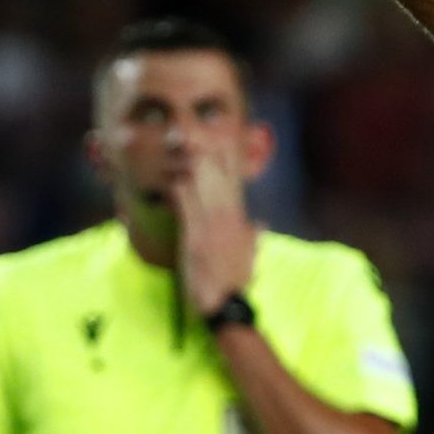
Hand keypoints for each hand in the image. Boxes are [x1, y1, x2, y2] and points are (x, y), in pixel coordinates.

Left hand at [167, 151, 257, 320]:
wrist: (227, 304)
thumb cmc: (235, 283)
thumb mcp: (249, 257)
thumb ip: (254, 237)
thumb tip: (261, 223)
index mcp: (239, 221)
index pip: (234, 184)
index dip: (226, 160)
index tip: (219, 139)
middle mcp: (227, 220)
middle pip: (217, 179)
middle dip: (206, 154)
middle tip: (195, 129)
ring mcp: (211, 228)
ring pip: (202, 189)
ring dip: (190, 166)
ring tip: (181, 144)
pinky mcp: (194, 239)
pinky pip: (186, 209)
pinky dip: (179, 192)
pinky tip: (172, 178)